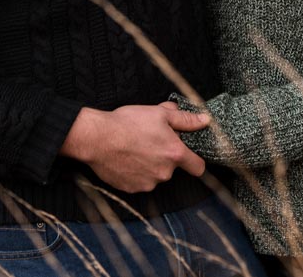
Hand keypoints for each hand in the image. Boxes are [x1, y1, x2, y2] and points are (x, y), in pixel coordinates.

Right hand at [59, 104, 208, 192]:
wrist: (97, 138)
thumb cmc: (128, 123)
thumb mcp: (159, 114)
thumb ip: (185, 119)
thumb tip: (204, 120)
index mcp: (175, 154)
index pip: (198, 167)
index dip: (196, 161)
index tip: (190, 156)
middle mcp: (164, 173)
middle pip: (173, 168)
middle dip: (166, 157)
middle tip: (152, 141)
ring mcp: (148, 183)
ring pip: (156, 175)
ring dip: (151, 165)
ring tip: (136, 149)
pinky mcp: (132, 189)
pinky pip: (140, 181)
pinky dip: (137, 173)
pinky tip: (127, 159)